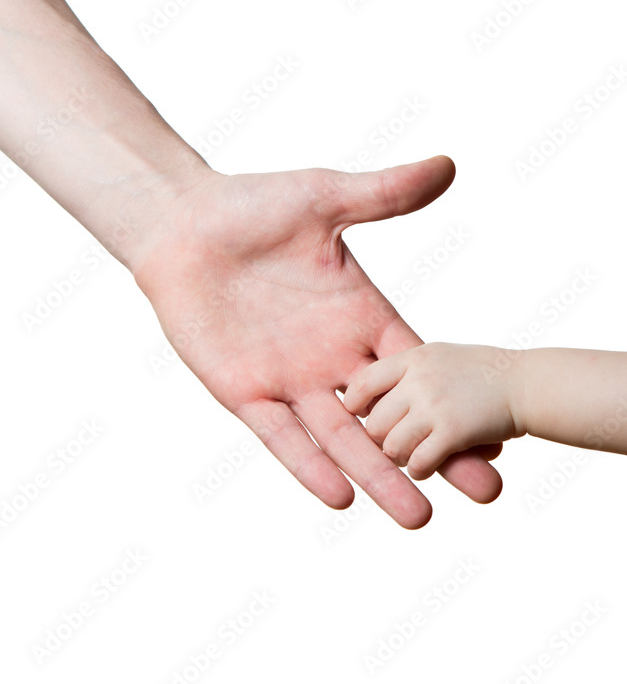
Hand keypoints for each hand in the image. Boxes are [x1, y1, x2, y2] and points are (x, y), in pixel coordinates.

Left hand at [133, 159, 502, 527]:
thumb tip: (447, 165)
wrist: (184, 224)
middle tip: (486, 496)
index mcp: (361, 318)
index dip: (458, 404)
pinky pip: (281, 434)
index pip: (420, 371)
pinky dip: (307, 463)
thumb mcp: (327, 198)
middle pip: (394, 418)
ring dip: (379, 477)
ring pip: (342, 439)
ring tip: (419, 518)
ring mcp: (290, 378)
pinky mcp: (244, 390)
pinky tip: (340, 495)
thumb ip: (385, 194)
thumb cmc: (255, 207)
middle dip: (437, 456)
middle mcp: (333, 358)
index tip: (499, 438)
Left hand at [344, 342, 524, 479]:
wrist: (528, 384)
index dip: (355, 403)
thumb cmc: (487, 373)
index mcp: (414, 358)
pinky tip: (427, 466)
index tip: (359, 415)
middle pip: (374, 421)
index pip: (364, 381)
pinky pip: (417, 463)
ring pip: (391, 446)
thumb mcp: (442, 357)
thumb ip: (411, 372)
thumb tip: (378, 395)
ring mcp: (434, 405)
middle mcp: (419, 380)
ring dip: (399, 458)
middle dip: (381, 439)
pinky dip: (419, 470)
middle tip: (394, 444)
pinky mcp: (452, 432)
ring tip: (412, 457)